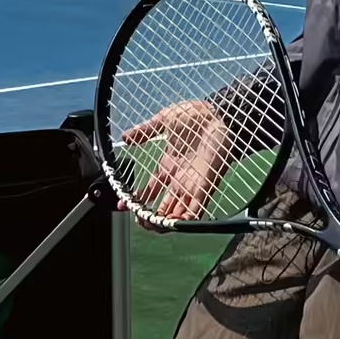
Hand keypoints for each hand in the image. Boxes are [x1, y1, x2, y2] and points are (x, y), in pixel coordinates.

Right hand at [121, 100, 230, 219]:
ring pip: (179, 213)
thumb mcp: (163, 121)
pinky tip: (173, 225)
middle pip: (165, 208)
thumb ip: (144, 131)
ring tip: (152, 226)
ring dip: (166, 223)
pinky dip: (185, 220)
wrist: (215, 112)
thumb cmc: (193, 115)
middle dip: (152, 217)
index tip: (123, 206)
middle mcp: (180, 180)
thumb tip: (125, 137)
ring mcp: (192, 184)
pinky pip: (196, 209)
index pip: (151, 191)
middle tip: (140, 220)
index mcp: (169, 166)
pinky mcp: (205, 186)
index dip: (138, 200)